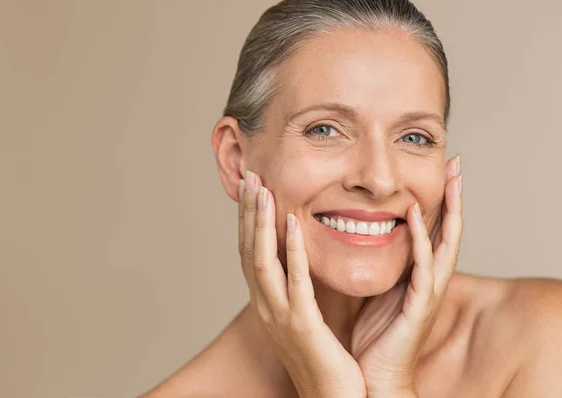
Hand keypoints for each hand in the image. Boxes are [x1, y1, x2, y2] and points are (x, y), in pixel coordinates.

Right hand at [238, 170, 364, 397]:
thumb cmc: (321, 358)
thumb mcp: (301, 317)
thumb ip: (296, 288)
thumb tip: (296, 261)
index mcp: (266, 302)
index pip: (250, 252)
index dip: (247, 220)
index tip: (250, 188)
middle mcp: (265, 305)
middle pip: (248, 250)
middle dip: (246, 212)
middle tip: (248, 176)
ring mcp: (279, 315)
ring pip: (262, 260)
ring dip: (260, 223)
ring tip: (261, 189)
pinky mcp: (301, 324)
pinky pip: (295, 280)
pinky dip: (292, 250)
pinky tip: (293, 223)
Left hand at [351, 155, 462, 396]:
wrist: (373, 378)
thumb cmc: (374, 337)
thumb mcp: (376, 290)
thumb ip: (378, 266)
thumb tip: (359, 237)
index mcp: (418, 276)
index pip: (433, 230)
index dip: (439, 200)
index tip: (440, 171)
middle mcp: (429, 280)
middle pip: (449, 230)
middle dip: (455, 196)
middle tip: (457, 162)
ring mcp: (428, 292)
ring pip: (446, 242)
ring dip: (450, 209)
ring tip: (452, 177)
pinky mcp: (420, 305)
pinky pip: (423, 266)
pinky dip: (421, 238)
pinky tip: (415, 214)